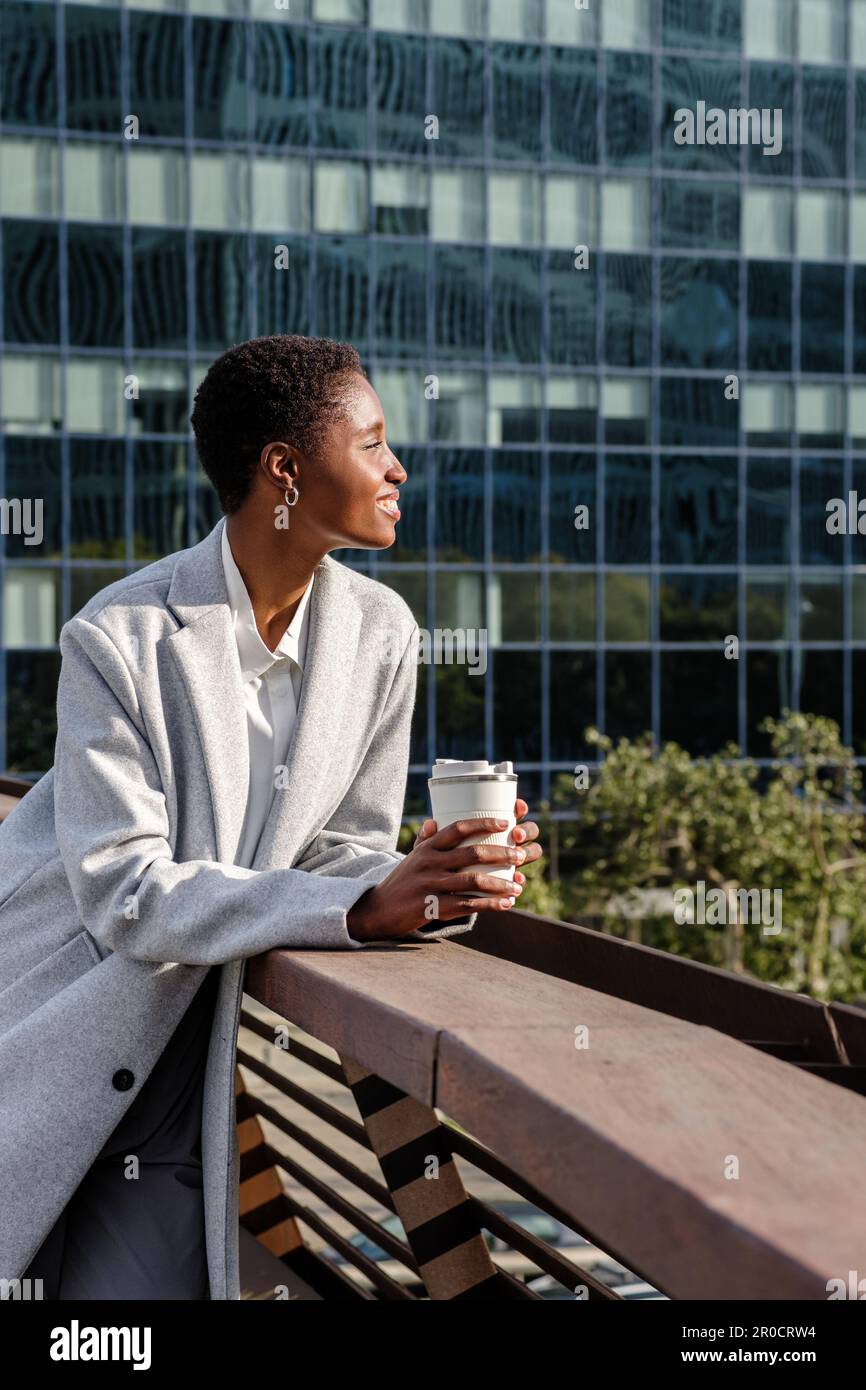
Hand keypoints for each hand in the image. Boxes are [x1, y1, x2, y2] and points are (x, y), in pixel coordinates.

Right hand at [346, 802, 542, 943]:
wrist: (378, 909)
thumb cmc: (402, 881)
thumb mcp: (412, 857)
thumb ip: (426, 841)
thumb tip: (435, 821)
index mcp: (428, 847)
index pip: (458, 828)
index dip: (483, 823)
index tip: (504, 821)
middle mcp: (430, 862)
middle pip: (472, 853)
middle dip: (502, 853)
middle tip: (521, 855)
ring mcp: (431, 885)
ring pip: (474, 881)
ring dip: (500, 884)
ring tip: (517, 886)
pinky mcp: (432, 907)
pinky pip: (467, 905)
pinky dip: (489, 905)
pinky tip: (505, 905)